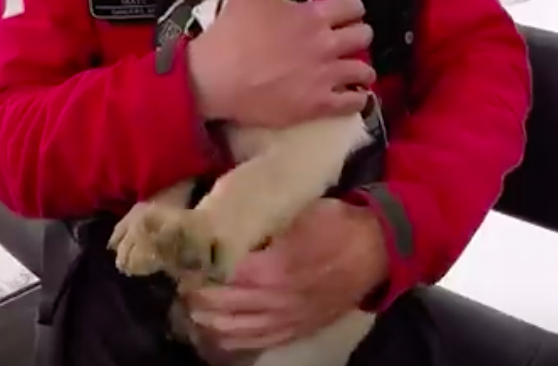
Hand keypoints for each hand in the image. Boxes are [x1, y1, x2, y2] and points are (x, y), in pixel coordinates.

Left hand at [180, 198, 386, 351]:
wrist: (377, 251)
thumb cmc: (336, 223)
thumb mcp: (296, 214)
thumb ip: (259, 225)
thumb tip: (223, 224)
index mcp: (274, 268)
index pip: (218, 276)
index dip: (195, 269)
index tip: (180, 257)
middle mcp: (275, 300)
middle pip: (217, 307)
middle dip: (192, 294)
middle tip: (180, 278)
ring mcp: (285, 320)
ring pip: (229, 331)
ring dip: (204, 319)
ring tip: (192, 302)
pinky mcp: (294, 331)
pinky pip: (251, 343)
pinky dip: (227, 338)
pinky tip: (215, 326)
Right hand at [187, 0, 374, 127]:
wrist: (216, 78)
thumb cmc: (231, 35)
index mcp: (312, 16)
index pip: (352, 6)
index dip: (352, 8)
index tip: (346, 13)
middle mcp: (326, 44)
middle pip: (364, 35)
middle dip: (359, 35)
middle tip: (348, 41)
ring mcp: (325, 76)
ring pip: (364, 71)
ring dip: (362, 70)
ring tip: (355, 73)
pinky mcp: (319, 104)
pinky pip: (354, 103)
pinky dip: (358, 100)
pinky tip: (354, 98)